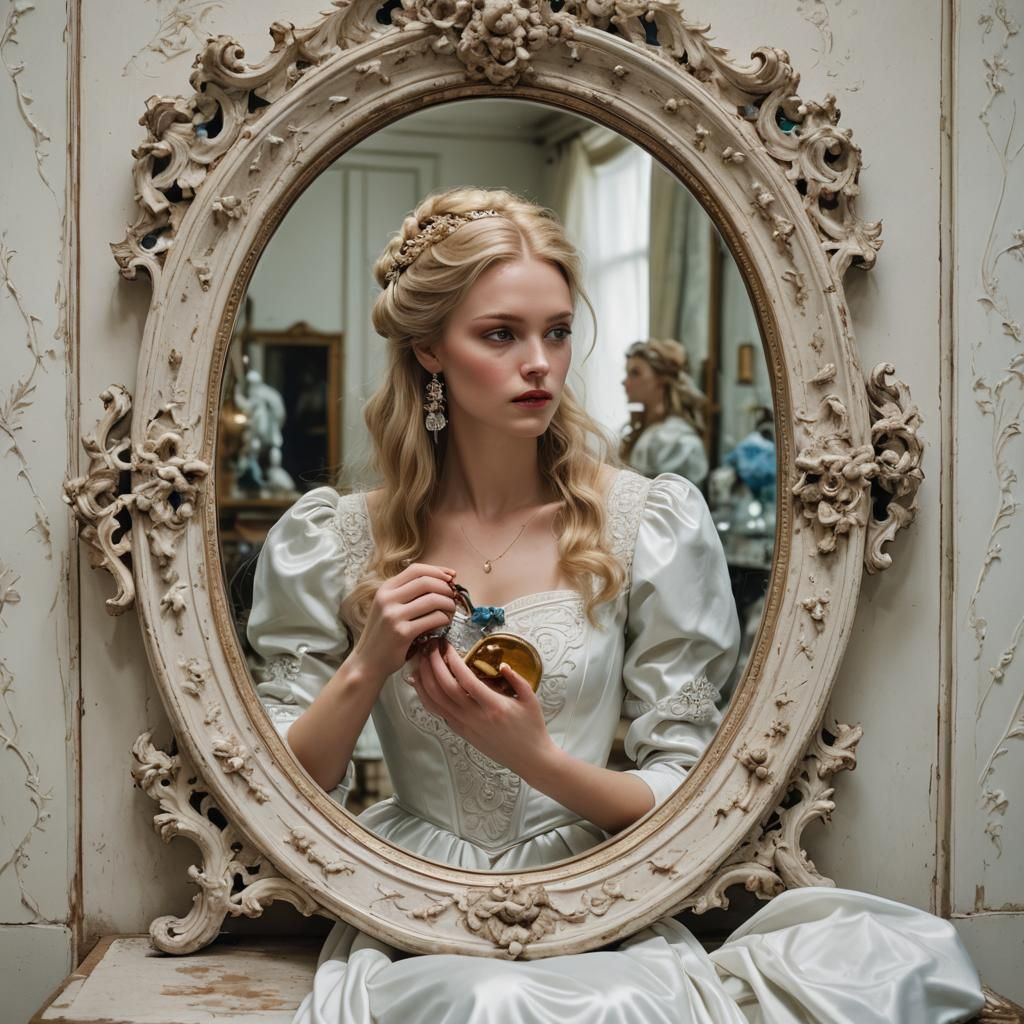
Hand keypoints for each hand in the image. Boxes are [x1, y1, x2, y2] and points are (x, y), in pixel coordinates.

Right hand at [349, 562, 457, 683]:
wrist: (367, 662)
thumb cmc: (383, 635)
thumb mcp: (388, 607)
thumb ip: (407, 594)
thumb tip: (440, 580)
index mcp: (385, 589)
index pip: (416, 569)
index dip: (438, 570)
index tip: (451, 577)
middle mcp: (387, 599)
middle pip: (426, 582)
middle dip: (445, 588)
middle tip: (453, 596)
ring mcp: (394, 616)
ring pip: (433, 599)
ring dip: (448, 604)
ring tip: (451, 610)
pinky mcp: (402, 633)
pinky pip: (433, 619)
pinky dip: (444, 619)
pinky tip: (444, 623)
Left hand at [407, 641, 555, 779]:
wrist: (529, 758)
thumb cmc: (532, 727)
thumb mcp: (531, 699)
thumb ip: (516, 679)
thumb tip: (502, 664)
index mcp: (493, 706)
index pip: (466, 680)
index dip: (453, 661)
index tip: (447, 646)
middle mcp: (475, 716)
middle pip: (445, 688)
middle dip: (433, 665)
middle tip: (430, 647)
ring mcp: (465, 726)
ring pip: (436, 701)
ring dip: (424, 680)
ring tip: (419, 661)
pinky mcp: (461, 732)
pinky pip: (438, 712)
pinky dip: (426, 697)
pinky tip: (420, 684)